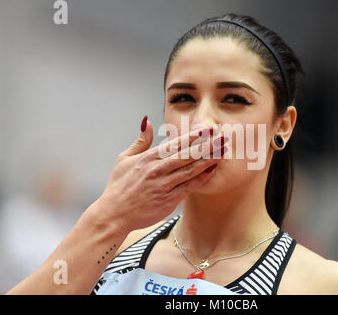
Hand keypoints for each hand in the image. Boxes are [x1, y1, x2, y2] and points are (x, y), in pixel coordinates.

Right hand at [96, 116, 227, 231]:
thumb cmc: (118, 188)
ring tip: (223, 151)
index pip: (176, 143)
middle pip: (188, 155)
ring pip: (191, 169)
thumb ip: (141, 140)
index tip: (208, 129)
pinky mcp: (169, 199)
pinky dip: (202, 177)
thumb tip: (148, 121)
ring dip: (209, 159)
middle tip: (223, 136)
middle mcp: (158, 170)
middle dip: (207, 145)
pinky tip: (212, 170)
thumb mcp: (124, 159)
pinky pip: (190, 186)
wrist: (113, 215)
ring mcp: (164, 185)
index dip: (194, 136)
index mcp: (149, 158)